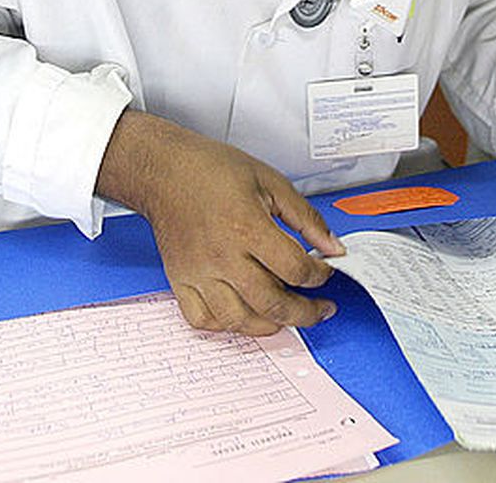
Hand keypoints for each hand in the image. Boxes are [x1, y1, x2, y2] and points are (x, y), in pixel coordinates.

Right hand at [98, 111, 343, 335]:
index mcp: (247, 227)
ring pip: (239, 320)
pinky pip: (203, 319)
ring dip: (270, 325)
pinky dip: (226, 325)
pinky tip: (243, 315)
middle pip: (272, 304)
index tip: (324, 271)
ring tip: (286, 317)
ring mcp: (199, 273)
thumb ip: (305, 217)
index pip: (295, 269)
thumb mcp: (269, 181)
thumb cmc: (210, 170)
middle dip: (305, 312)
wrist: (164, 170)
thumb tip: (331, 246)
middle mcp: (222, 256)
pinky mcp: (180, 280)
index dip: (320, 275)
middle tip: (319, 309)